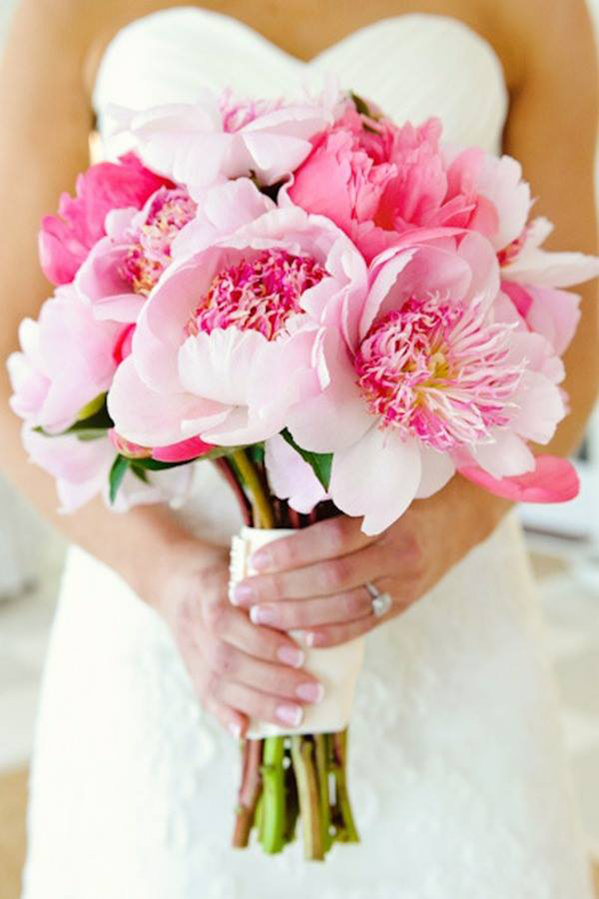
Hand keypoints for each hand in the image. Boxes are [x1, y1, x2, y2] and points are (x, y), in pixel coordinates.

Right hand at [153, 539, 324, 737]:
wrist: (175, 579)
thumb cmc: (226, 569)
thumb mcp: (245, 562)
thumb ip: (273, 581)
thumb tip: (324, 602)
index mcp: (209, 591)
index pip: (229, 621)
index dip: (262, 642)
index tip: (300, 654)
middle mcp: (194, 623)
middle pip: (228, 661)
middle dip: (273, 681)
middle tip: (313, 692)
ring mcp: (190, 650)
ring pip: (219, 684)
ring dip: (259, 704)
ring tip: (296, 716)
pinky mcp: (191, 670)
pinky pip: (204, 697)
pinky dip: (225, 716)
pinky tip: (246, 731)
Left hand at [231, 478, 511, 646]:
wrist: (466, 513)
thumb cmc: (411, 491)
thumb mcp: (381, 485)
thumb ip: (341, 500)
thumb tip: (282, 510)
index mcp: (389, 518)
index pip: (330, 541)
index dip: (290, 553)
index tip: (253, 560)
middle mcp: (399, 554)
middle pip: (331, 579)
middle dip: (281, 590)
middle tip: (242, 595)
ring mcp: (406, 584)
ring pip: (345, 607)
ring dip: (299, 615)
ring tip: (260, 617)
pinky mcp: (407, 603)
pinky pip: (367, 623)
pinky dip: (334, 632)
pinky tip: (304, 636)